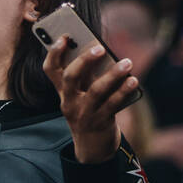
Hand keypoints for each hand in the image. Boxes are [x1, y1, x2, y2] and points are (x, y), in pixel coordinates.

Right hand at [43, 36, 140, 163]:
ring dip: (113, 75)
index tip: (65, 37)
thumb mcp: (81, 93)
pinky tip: (133, 80)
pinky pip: (112, 104)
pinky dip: (123, 90)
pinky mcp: (100, 122)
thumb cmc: (88, 109)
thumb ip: (86, 74)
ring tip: (127, 62)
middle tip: (100, 48)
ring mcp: (83, 113)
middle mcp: (68, 101)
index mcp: (61, 90)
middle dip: (84, 61)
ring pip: (96, 91)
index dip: (54, 52)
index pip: (50, 69)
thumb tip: (102, 51)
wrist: (92, 145)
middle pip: (70, 77)